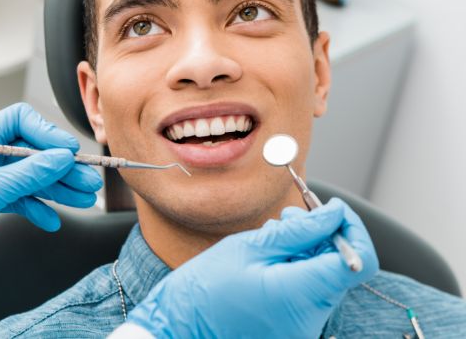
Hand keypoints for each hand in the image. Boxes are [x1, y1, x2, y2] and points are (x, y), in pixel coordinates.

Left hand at [0, 103, 102, 238]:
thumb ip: (28, 173)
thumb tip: (60, 159)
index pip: (19, 121)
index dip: (47, 133)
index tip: (68, 151)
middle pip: (31, 151)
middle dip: (60, 168)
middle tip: (86, 180)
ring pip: (30, 177)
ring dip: (56, 189)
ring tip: (81, 199)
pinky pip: (20, 198)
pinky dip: (36, 208)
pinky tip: (50, 220)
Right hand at [128, 198, 378, 338]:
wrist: (178, 329)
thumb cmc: (204, 289)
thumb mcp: (248, 247)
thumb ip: (299, 231)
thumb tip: (335, 214)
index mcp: (300, 295)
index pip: (358, 261)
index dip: (350, 228)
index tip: (330, 209)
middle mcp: (311, 319)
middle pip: (340, 268)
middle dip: (322, 236)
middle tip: (288, 218)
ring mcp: (303, 329)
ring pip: (324, 278)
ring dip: (307, 251)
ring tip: (270, 238)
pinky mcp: (293, 331)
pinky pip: (309, 294)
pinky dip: (296, 270)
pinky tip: (268, 260)